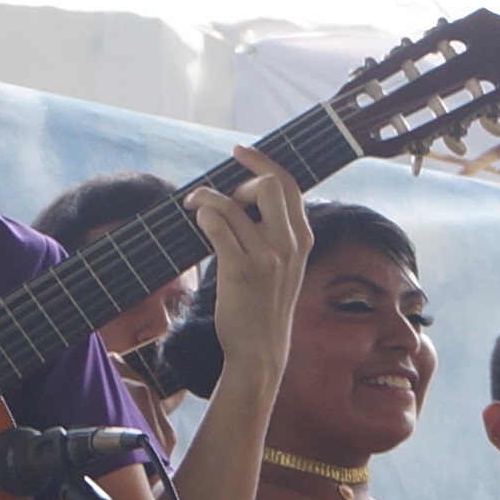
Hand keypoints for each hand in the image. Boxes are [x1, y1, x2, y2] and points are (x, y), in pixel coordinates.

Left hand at [182, 150, 309, 381]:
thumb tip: (243, 197)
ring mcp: (268, 257)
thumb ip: (276, 232)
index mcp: (303, 239)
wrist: (261, 348)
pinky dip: (202, 214)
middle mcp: (290, 244)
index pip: (289, 183)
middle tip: (223, 202)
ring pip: (233, 202)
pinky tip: (196, 221)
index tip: (239, 151)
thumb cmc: (264, 305)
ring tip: (196, 208)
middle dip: (239, 182)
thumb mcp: (284, 265)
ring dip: (207, 198)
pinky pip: (217, 223)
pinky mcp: (241, 269)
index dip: (262, 161)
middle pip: (269, 183)